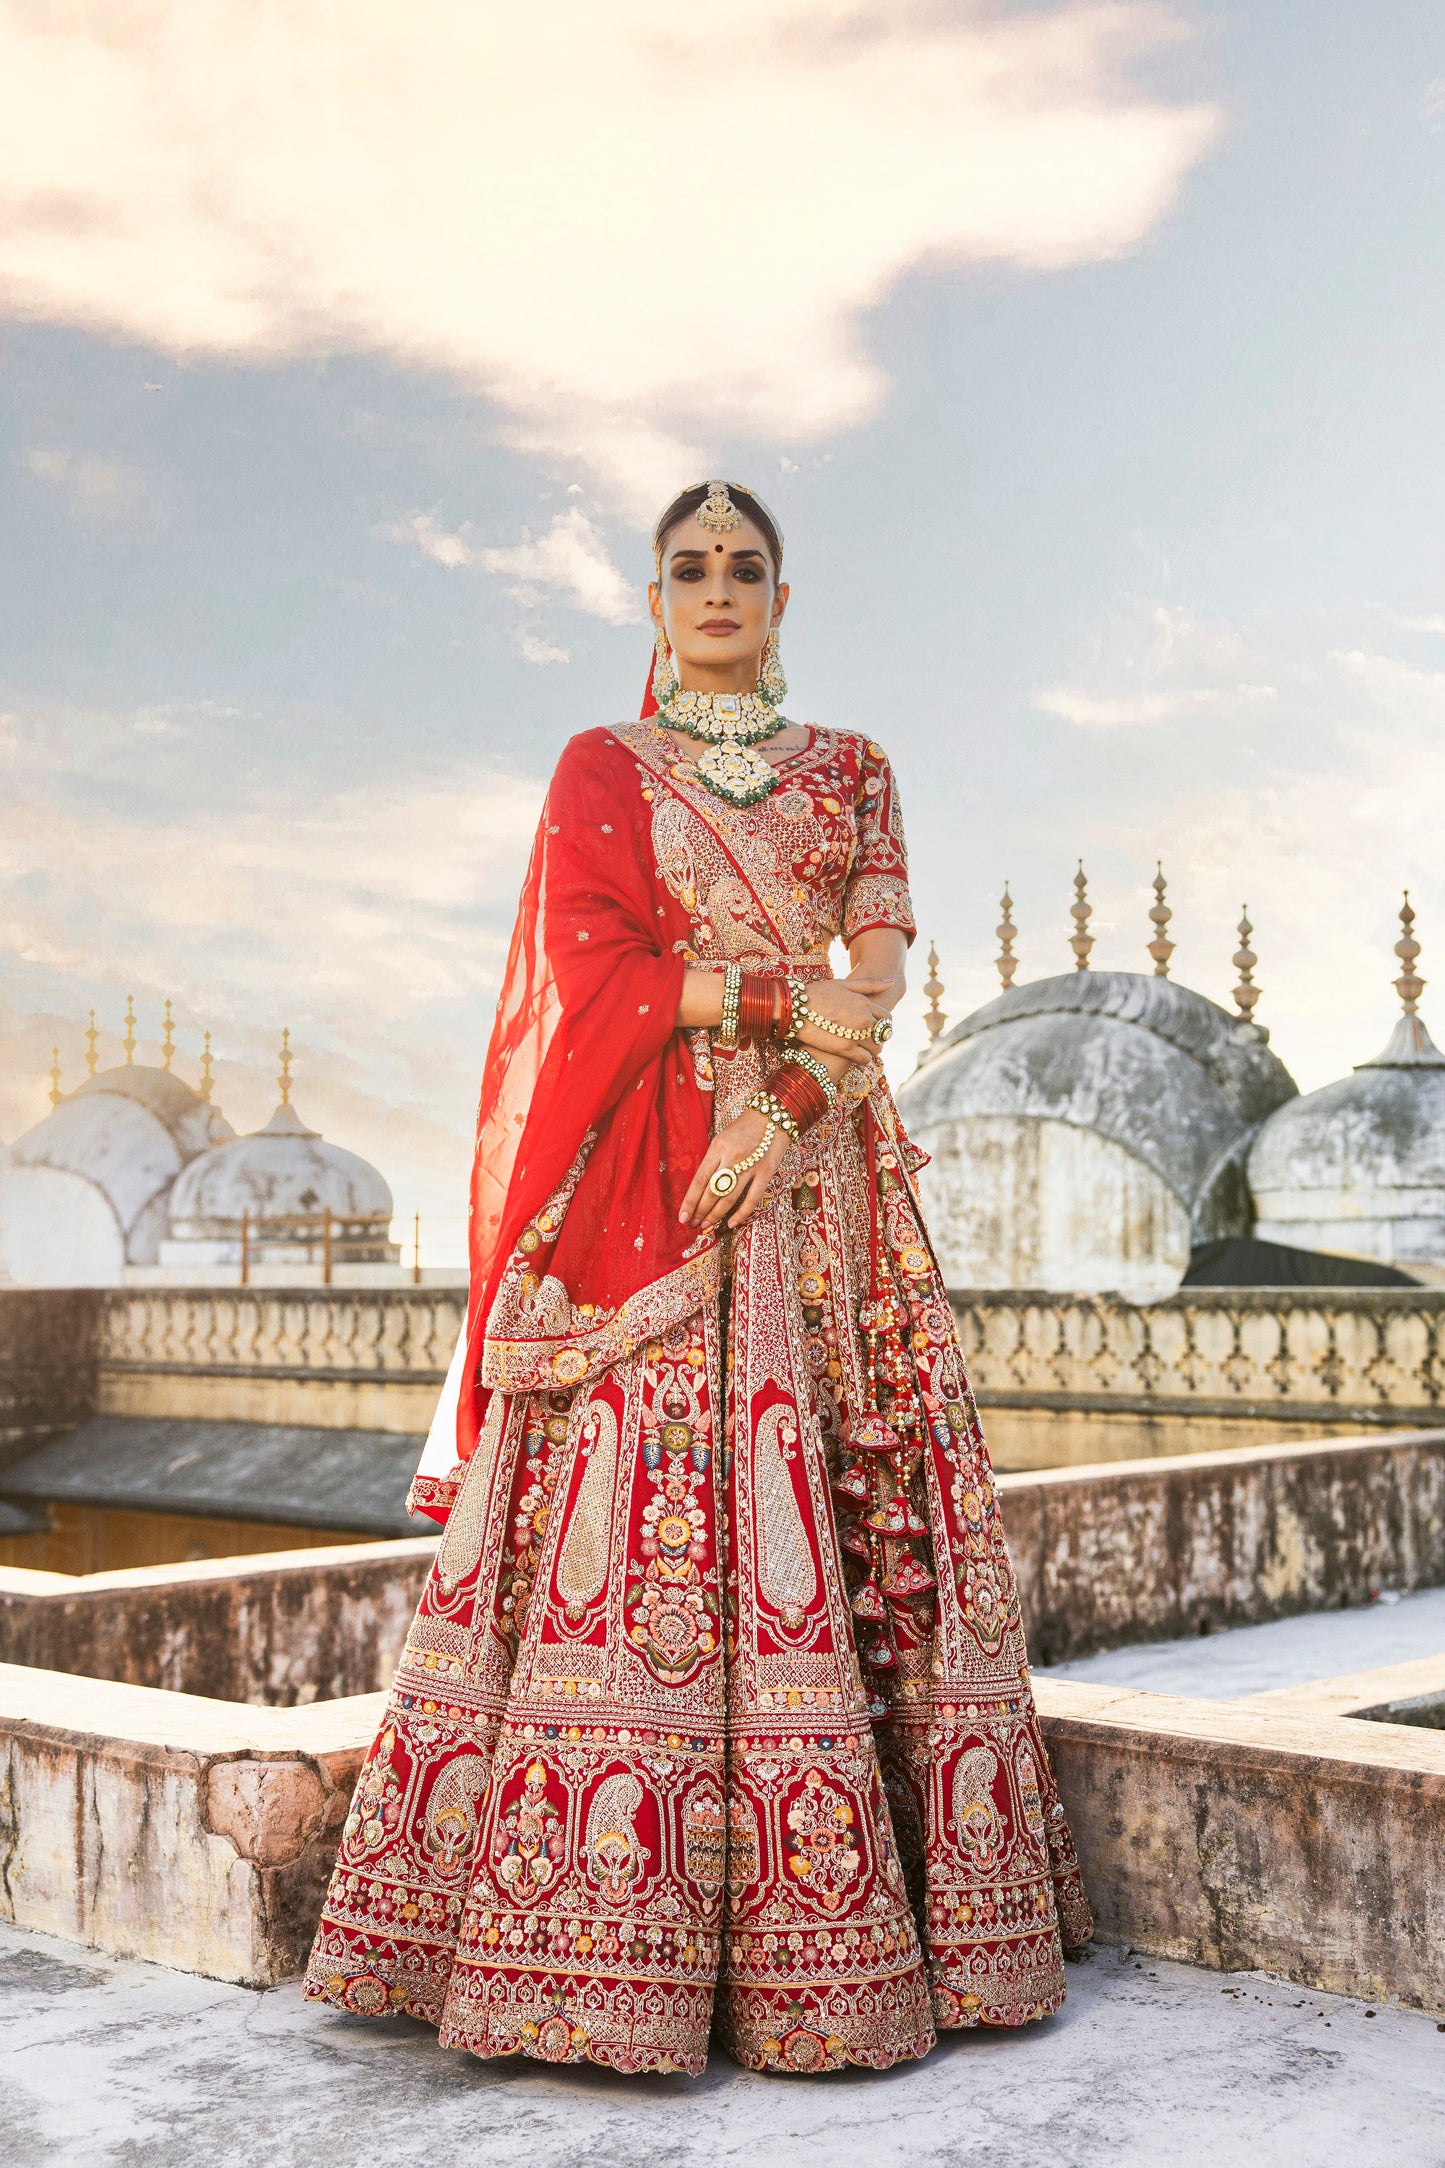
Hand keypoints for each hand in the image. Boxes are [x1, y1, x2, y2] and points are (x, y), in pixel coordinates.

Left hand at [681, 1108, 789, 1230]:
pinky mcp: (766, 1172)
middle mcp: (732, 1157)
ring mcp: (751, 1165)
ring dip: (716, 1215)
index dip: (690, 1201)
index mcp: (718, 1147)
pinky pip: (752, 1198)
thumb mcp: (722, 1138)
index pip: (700, 1180)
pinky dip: (741, 1213)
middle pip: (713, 1191)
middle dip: (700, 1212)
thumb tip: (701, 1188)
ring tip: (707, 1226)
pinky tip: (731, 1223)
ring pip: (729, 1197)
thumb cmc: (743, 1128)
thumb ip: (712, 1160)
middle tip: (693, 1225)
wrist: (773, 1116)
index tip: (683, 1217)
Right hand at [793, 976, 890, 1065]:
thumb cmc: (816, 993)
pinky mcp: (845, 1048)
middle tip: (867, 1040)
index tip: (874, 1028)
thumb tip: (892, 981)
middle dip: (878, 1037)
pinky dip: (863, 1060)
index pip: (886, 1017)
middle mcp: (864, 1018)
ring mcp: (856, 1034)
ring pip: (876, 1048)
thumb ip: (869, 984)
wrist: (794, 1007)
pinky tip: (855, 1057)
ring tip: (862, 1050)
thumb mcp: (843, 984)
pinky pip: (865, 1059)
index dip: (882, 1024)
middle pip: (883, 1033)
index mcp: (865, 1003)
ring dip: (872, 1050)